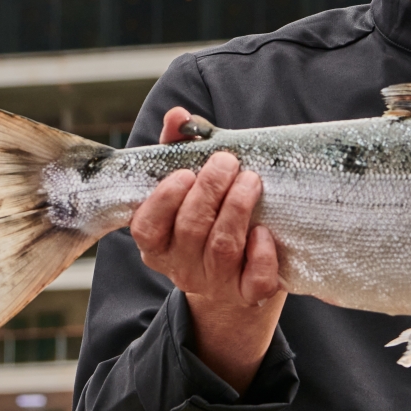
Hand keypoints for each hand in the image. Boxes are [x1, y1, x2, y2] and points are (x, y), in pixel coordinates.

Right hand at [128, 106, 283, 391]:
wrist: (238, 284)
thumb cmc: (210, 219)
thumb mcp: (190, 187)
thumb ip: (180, 150)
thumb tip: (177, 116)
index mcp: (157, 243)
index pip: (147, 227)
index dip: (164, 199)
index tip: (186, 173)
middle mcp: (181, 267)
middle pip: (191, 229)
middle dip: (211, 190)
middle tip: (228, 162)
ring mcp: (215, 283)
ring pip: (222, 247)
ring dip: (237, 208)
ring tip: (251, 180)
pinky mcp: (249, 294)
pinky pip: (254, 278)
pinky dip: (261, 253)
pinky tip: (264, 232)